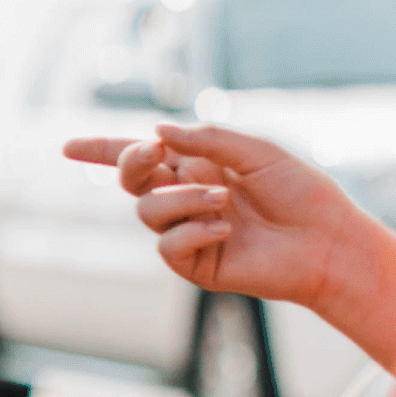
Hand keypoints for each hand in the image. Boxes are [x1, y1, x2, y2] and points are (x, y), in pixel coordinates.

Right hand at [61, 123, 395, 369]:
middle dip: (129, 163)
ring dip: (180, 200)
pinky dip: (192, 231)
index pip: (140, 157)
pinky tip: (225, 230)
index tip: (66, 147)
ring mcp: (187, 231)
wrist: (329, 241)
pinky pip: (167, 246)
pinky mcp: (195, 264)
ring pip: (147, 212)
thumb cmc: (301, 193)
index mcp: (198, 167)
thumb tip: (154, 132)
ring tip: (223, 202)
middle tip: (150, 155)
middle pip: (130, 180)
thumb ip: (205, 140)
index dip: (101, 150)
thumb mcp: (255, 151)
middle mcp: (186, 197)